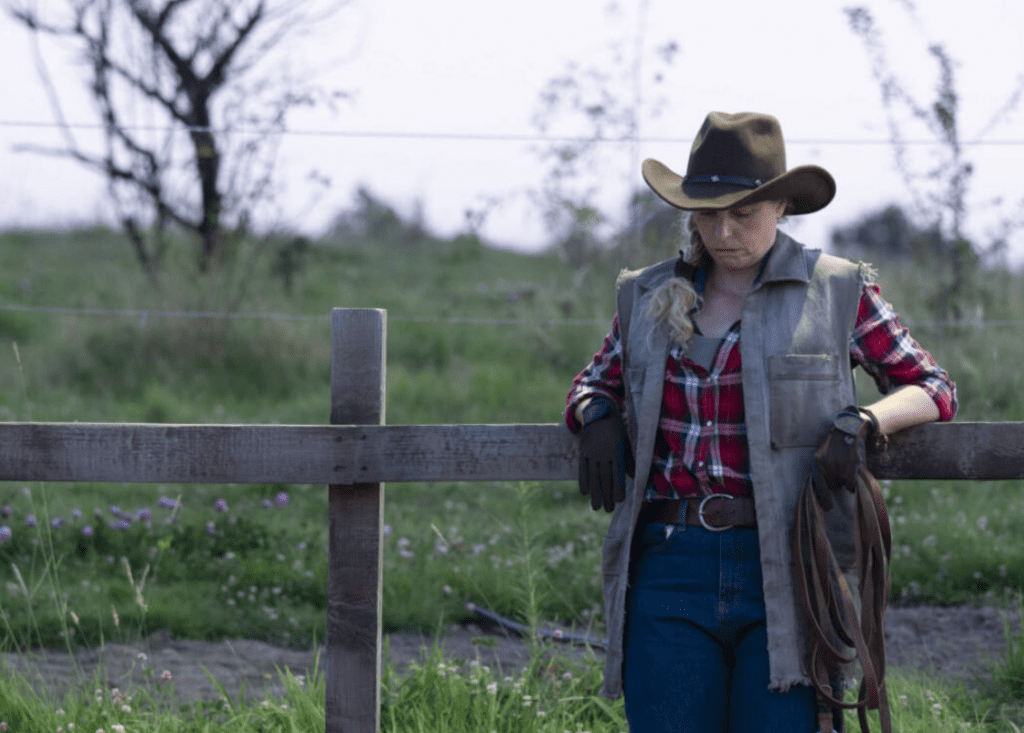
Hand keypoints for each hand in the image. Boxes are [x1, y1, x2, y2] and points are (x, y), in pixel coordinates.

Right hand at [577, 397, 633, 511]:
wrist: (599, 412)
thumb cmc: (617, 430)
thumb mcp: (626, 441)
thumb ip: (629, 460)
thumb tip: (634, 477)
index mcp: (617, 451)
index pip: (618, 473)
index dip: (619, 487)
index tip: (620, 500)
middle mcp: (604, 453)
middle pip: (605, 477)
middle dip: (606, 495)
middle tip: (608, 510)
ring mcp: (592, 452)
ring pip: (594, 475)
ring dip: (595, 492)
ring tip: (595, 507)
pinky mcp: (583, 451)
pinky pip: (582, 468)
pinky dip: (583, 480)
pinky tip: (584, 492)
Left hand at [812, 406, 876, 510]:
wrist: (846, 431)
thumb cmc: (833, 447)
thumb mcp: (820, 457)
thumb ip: (820, 471)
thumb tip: (821, 492)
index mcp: (817, 464)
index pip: (819, 487)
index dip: (824, 500)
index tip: (828, 508)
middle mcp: (827, 466)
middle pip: (832, 486)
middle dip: (834, 482)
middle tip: (836, 471)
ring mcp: (839, 466)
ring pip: (842, 484)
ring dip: (843, 481)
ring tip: (843, 467)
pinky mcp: (851, 465)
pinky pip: (852, 483)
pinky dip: (852, 481)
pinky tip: (851, 470)